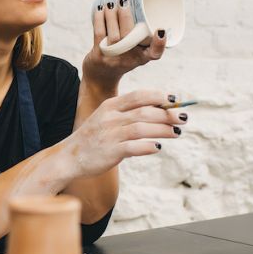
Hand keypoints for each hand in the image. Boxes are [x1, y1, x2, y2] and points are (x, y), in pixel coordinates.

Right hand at [58, 90, 185, 176]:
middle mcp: (110, 117)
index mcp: (110, 105)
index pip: (139, 96)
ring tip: (176, 132)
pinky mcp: (111, 151)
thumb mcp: (107, 118)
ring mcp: (110, 134)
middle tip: (183, 118)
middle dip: (167, 114)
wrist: (69, 158)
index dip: (159, 96)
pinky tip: (159, 147)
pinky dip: (149, 146)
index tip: (175, 100)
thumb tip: (159, 111)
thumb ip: (128, 113)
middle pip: (145, 112)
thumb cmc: (94, 138)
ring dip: (163, 130)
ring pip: (143, 128)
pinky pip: (135, 147)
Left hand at [83, 0, 167, 89]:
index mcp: (142, 57)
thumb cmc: (123, 56)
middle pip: (130, 38)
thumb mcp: (137, 51)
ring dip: (112, 15)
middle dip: (126, 17)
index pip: (154, 54)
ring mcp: (113, 58)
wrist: (101, 76)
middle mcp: (129, 59)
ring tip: (112, 3)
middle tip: (124, 2)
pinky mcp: (99, 56)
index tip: (161, 30)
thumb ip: (141, 34)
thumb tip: (139, 0)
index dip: (159, 44)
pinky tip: (100, 9)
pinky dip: (100, 19)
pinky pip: (99, 34)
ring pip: (114, 35)